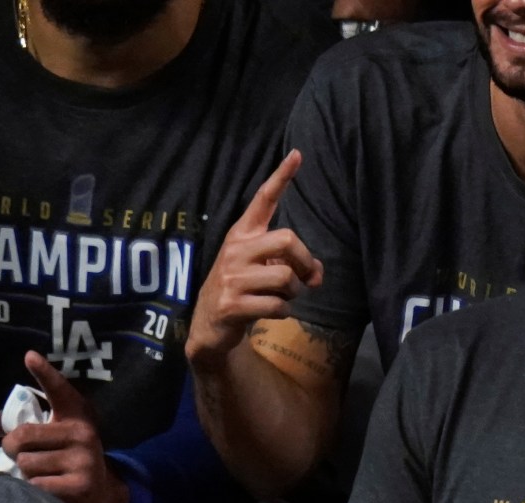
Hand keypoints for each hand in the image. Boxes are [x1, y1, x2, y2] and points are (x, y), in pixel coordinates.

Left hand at [0, 352, 128, 502]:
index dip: (44, 373)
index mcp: (74, 413)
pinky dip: (34, 492)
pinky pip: (37, 486)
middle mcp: (81, 432)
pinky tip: (49, 491)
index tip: (29, 357)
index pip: (57, 389)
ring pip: (26, 464)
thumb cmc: (64, 458)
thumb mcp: (46, 437)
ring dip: (25, 475)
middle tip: (24, 456)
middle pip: (21, 437)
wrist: (100, 494)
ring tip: (43, 476)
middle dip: (13, 450)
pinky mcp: (80, 486)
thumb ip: (11, 427)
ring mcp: (84, 459)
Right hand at [186, 151, 322, 368]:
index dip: (281, 177)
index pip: (262, 200)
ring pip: (285, 278)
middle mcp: (235, 251)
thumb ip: (288, 263)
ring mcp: (231, 278)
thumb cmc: (240, 291)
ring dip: (294, 292)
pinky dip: (284, 312)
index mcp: (241, 235)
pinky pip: (276, 306)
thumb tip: (316, 275)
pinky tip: (272, 313)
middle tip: (307, 279)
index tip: (297, 154)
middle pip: (286, 240)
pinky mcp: (232, 305)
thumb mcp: (259, 269)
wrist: (208, 327)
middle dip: (305, 261)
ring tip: (284, 298)